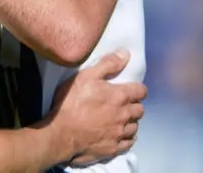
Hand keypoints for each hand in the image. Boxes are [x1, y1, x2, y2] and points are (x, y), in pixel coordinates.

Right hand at [48, 50, 146, 166]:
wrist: (61, 134)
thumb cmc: (71, 103)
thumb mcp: (85, 76)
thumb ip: (107, 64)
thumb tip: (125, 54)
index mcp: (120, 96)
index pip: (141, 91)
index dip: (137, 89)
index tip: (130, 89)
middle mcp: (124, 115)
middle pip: (140, 109)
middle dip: (134, 105)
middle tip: (122, 104)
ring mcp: (120, 133)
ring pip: (135, 127)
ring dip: (130, 122)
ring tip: (120, 120)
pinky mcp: (114, 148)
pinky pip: (129, 143)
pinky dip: (126, 138)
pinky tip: (119, 134)